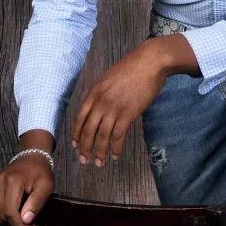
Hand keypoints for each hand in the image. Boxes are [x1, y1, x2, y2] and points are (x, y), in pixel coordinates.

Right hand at [0, 153, 53, 225]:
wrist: (31, 157)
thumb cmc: (41, 171)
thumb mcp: (46, 185)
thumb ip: (36, 202)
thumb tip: (25, 220)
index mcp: (12, 181)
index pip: (10, 212)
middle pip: (1, 215)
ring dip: (8, 224)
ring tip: (23, 224)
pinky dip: (2, 218)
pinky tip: (15, 217)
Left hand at [71, 38, 171, 166]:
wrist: (149, 62)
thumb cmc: (132, 67)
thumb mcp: (109, 77)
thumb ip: (101, 93)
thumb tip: (98, 107)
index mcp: (95, 92)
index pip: (80, 117)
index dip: (76, 133)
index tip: (75, 145)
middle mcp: (101, 102)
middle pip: (88, 130)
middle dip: (84, 148)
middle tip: (83, 160)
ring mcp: (114, 108)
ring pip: (102, 136)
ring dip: (99, 152)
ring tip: (99, 163)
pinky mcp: (128, 113)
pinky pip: (118, 135)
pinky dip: (116, 148)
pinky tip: (115, 155)